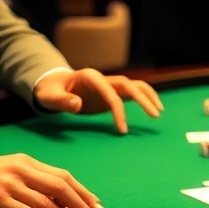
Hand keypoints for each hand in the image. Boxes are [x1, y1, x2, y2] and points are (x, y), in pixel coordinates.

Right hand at [0, 154, 103, 207]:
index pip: (63, 175)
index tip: (96, 204)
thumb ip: (28, 179)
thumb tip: (52, 197)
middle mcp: (21, 170)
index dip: (82, 191)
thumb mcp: (5, 170)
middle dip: (83, 203)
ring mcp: (11, 185)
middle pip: (62, 186)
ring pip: (49, 200)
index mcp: (25, 162)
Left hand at [33, 68, 163, 133]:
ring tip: (159, 111)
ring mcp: (109, 84)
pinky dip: (144, 98)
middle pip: (129, 85)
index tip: (122, 130)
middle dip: (143, 99)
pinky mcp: (112, 91)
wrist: (52, 84)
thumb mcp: (49, 96)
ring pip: (135, 85)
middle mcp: (104, 78)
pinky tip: (153, 109)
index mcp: (90, 77)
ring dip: (149, 96)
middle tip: (155, 116)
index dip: (119, 111)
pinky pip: (132, 93)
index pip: (110, 93)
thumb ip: (62, 101)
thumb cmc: (50, 91)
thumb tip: (77, 104)